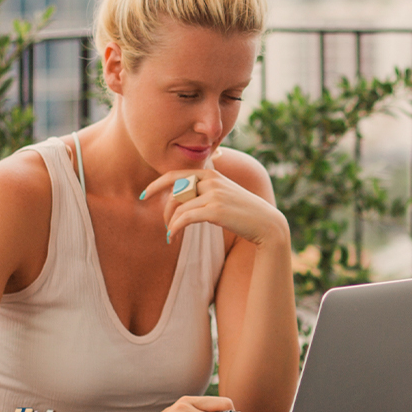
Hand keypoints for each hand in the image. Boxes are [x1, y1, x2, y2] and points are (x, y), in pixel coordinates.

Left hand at [143, 168, 287, 246]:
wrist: (266, 223)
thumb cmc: (243, 211)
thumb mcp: (224, 193)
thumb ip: (205, 189)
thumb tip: (181, 193)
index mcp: (211, 174)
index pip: (175, 174)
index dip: (156, 184)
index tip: (145, 195)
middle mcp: (211, 181)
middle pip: (174, 193)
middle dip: (165, 211)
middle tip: (166, 226)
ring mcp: (214, 194)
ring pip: (178, 208)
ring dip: (170, 224)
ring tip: (170, 235)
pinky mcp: (216, 210)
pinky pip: (185, 218)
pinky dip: (175, 228)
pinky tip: (173, 237)